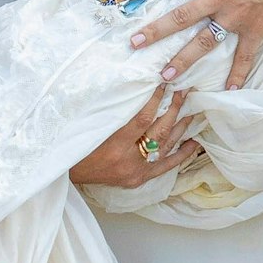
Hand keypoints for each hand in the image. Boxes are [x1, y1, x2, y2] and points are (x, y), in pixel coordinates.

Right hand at [67, 84, 202, 188]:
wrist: (67, 171)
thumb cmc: (78, 143)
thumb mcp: (93, 124)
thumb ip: (116, 110)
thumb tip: (138, 87)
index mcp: (112, 144)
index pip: (141, 118)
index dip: (155, 100)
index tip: (164, 83)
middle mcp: (127, 160)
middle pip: (158, 132)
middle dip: (173, 110)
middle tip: (184, 91)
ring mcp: (135, 172)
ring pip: (165, 147)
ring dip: (180, 127)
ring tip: (193, 109)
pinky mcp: (139, 179)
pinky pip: (166, 166)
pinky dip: (181, 154)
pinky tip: (194, 142)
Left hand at [127, 0, 262, 90]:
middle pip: (180, 17)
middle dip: (155, 31)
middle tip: (133, 44)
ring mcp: (237, 18)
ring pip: (205, 42)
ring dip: (184, 59)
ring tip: (166, 76)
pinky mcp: (256, 31)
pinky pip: (245, 56)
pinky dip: (238, 73)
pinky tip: (229, 89)